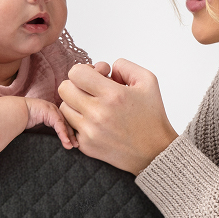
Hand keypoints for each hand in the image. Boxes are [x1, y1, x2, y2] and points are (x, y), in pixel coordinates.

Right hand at [24, 97, 75, 148]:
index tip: (73, 144)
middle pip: (66, 124)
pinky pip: (59, 124)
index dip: (69, 134)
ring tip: (72, 146)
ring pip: (64, 124)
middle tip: (76, 146)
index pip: (63, 124)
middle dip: (71, 136)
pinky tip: (66, 141)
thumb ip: (45, 133)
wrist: (14, 114)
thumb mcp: (37, 129)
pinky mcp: (50, 111)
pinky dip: (63, 133)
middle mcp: (53, 110)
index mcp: (50, 113)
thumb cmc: (21, 122)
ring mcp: (52, 109)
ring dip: (69, 136)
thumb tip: (50, 145)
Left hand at [58, 59, 177, 174]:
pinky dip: (78, 122)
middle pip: (64, 88)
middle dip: (76, 85)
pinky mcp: (86, 146)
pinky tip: (94, 122)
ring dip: (75, 104)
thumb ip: (124, 66)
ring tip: (93, 107)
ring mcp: (90, 132)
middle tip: (91, 91)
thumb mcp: (148, 80)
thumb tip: (103, 68)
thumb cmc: (152, 116)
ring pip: (64, 108)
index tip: (95, 77)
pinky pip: (69, 126)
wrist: (155, 152)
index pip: (76, 73)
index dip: (84, 71)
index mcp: (113, 95)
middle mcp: (98, 114)